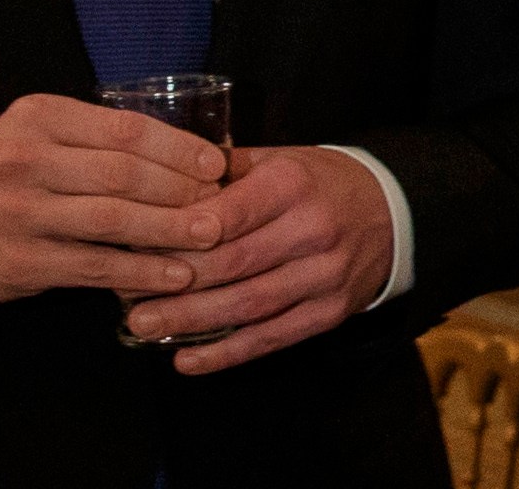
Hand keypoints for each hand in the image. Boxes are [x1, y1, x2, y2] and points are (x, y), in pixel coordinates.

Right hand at [0, 93, 225, 302]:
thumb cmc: (2, 171)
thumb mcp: (38, 133)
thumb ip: (96, 139)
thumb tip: (186, 156)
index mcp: (41, 118)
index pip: (125, 129)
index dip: (178, 148)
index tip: (216, 164)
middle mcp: (28, 159)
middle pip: (124, 174)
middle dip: (181, 190)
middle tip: (221, 205)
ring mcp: (21, 212)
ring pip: (112, 220)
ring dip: (169, 231)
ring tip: (210, 238)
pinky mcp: (21, 260)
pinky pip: (94, 265)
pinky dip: (140, 271)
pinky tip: (174, 276)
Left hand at [122, 146, 395, 374]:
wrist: (392, 212)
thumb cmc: (319, 183)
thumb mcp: (280, 158)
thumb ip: (224, 171)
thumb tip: (161, 179)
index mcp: (293, 184)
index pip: (229, 212)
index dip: (182, 234)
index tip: (138, 246)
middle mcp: (312, 230)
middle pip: (232, 263)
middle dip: (175, 284)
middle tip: (127, 297)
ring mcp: (323, 276)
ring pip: (248, 306)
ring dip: (192, 321)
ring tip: (144, 327)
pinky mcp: (329, 313)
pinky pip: (271, 338)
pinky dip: (227, 353)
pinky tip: (187, 360)